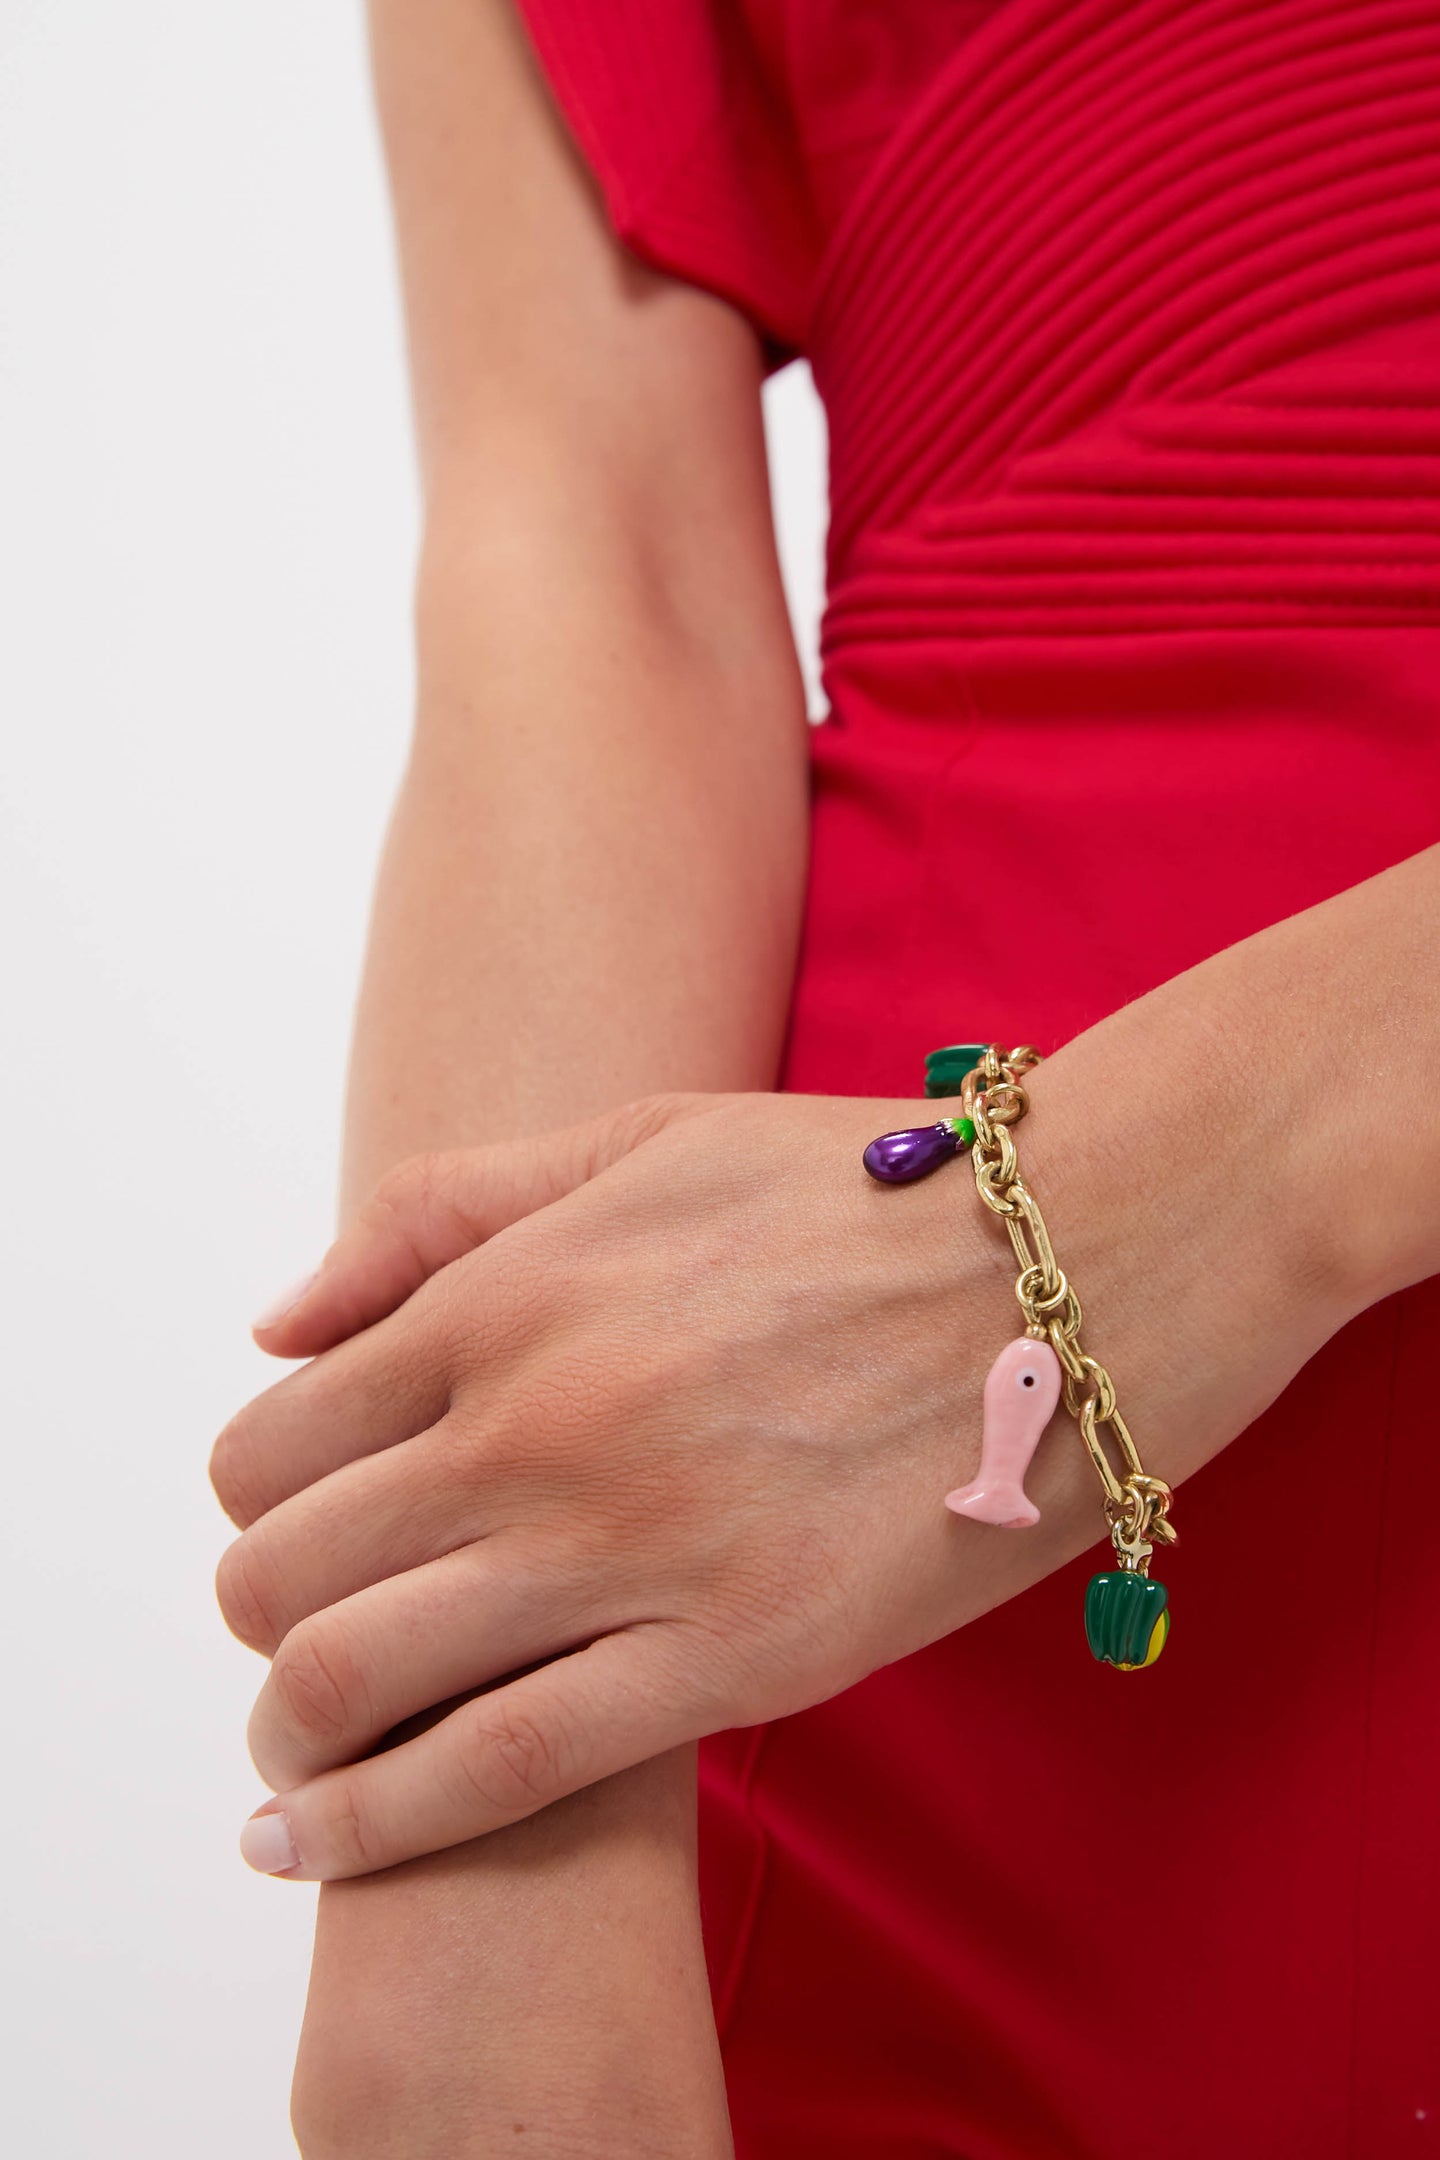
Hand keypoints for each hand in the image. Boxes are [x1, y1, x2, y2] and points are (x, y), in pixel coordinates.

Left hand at [213, 1052, 1351, 1880]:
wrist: (1091, 1261)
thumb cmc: (870, 1193)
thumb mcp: (644, 1140)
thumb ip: (440, 1216)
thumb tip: (274, 1326)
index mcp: (510, 1294)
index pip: (270, 1444)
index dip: (260, 1508)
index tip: (309, 1532)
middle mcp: (537, 1420)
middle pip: (284, 1569)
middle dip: (267, 1619)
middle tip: (317, 1637)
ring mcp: (632, 1543)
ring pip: (355, 1676)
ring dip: (295, 1730)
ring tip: (309, 1752)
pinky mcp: (736, 1656)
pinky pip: (500, 1767)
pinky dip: (375, 1822)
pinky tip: (316, 1841)